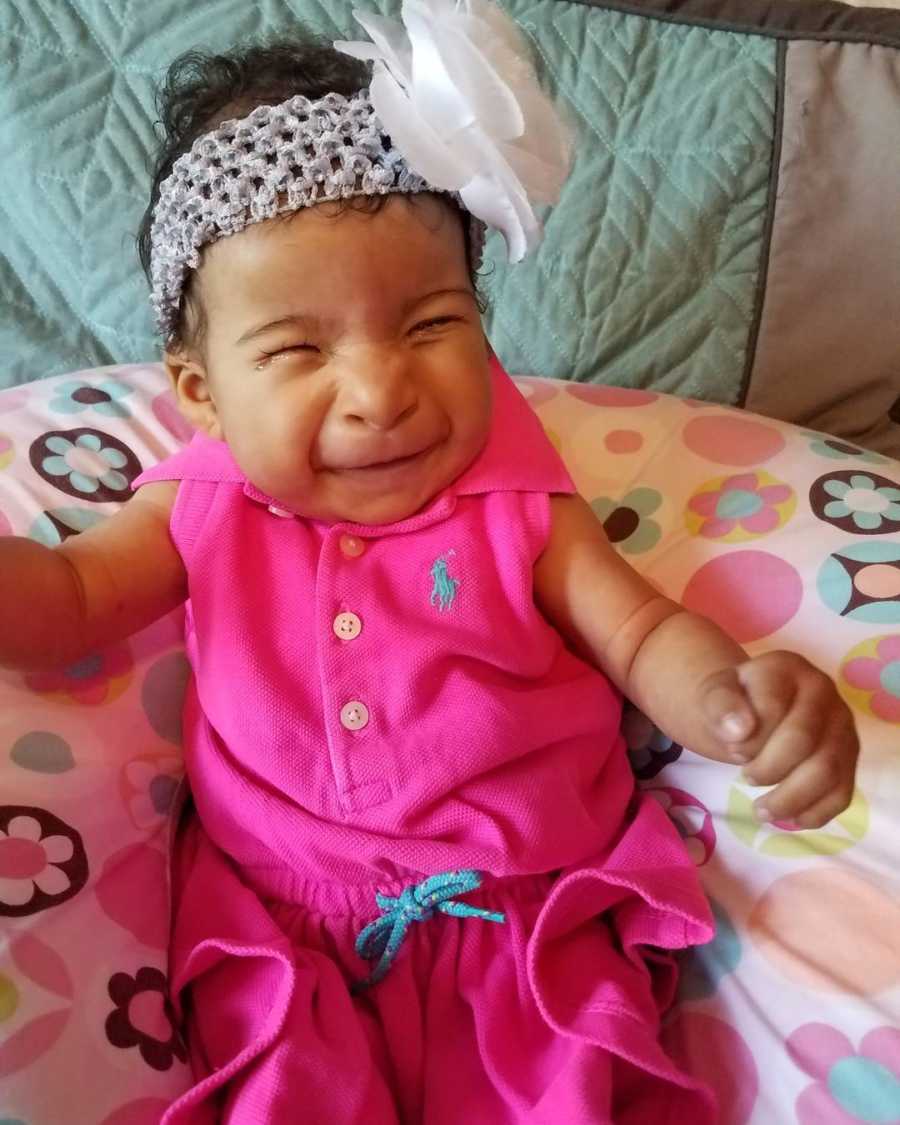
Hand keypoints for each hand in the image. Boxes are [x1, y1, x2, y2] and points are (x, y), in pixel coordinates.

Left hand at [699, 652, 859, 828]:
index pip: (772, 708)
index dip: (747, 738)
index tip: (731, 747)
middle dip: (768, 768)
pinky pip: (842, 792)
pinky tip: (790, 818)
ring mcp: (841, 724)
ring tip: (761, 810)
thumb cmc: (733, 702)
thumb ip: (720, 705)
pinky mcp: (850, 757)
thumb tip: (738, 730)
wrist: (751, 708)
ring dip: (790, 799)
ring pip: (826, 770)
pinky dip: (816, 813)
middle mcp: (822, 690)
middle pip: (802, 741)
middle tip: (746, 777)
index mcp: (786, 667)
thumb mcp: (714, 695)